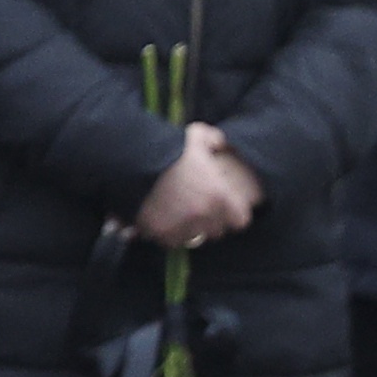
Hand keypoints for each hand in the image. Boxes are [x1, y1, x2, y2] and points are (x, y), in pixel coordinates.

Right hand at [132, 122, 261, 249]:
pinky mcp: (159, 232)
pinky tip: (163, 223)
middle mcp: (204, 215)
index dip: (233, 215)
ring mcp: (181, 226)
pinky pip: (170, 242)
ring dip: (189, 231)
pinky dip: (167, 235)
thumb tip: (220, 144)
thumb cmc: (170, 148)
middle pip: (216, 232)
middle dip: (209, 223)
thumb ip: (215, 140)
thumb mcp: (198, 135)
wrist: (136, 162)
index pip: (240, 221)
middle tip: (199, 211)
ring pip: (193, 239)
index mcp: (220, 196)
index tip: (225, 209)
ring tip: (180, 219)